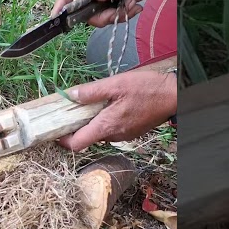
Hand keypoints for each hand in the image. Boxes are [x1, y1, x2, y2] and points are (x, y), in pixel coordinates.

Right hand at [51, 0, 169, 27]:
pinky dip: (124, 15)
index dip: (61, 3)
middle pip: (84, 10)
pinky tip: (135, 6)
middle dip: (101, 16)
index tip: (55, 18)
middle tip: (118, 12)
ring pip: (98, 16)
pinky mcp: (113, 2)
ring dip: (115, 15)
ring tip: (132, 5)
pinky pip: (111, 16)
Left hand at [58, 65, 177, 151]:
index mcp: (106, 126)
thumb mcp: (116, 84)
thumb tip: (71, 95)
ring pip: (100, 133)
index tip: (54, 131)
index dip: (62, 140)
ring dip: (92, 122)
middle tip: (71, 109)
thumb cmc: (147, 89)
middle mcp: (113, 136)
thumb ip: (92, 91)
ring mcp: (123, 136)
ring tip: (92, 104)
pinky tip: (109, 106)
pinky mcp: (131, 132)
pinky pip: (112, 130)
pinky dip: (105, 121)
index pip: (76, 145)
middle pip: (87, 138)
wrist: (174, 96)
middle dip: (77, 126)